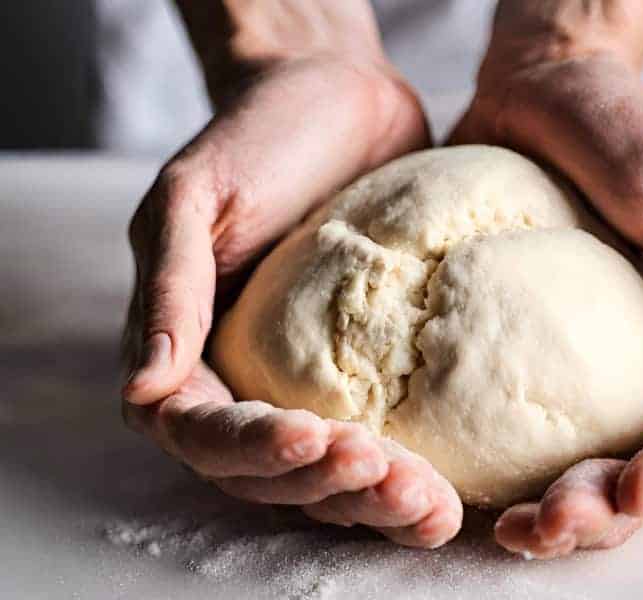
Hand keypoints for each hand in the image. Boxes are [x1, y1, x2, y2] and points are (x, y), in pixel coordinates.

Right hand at [122, 17, 461, 547]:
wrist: (336, 95)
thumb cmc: (260, 135)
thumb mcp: (195, 195)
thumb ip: (170, 288)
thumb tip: (144, 388)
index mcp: (188, 351)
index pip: (204, 434)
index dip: (254, 450)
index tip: (315, 436)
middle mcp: (243, 383)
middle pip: (272, 476)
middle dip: (328, 487)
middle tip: (396, 483)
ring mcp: (307, 386)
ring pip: (328, 476)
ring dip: (374, 500)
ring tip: (430, 503)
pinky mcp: (367, 377)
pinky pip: (382, 443)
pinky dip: (410, 473)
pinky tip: (450, 487)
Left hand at [452, 20, 642, 558]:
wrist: (538, 89)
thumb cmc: (625, 122)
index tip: (634, 489)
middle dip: (613, 509)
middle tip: (550, 528)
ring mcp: (605, 362)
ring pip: (600, 461)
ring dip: (567, 508)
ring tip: (517, 533)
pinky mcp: (542, 354)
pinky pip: (540, 426)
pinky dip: (518, 468)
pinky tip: (482, 492)